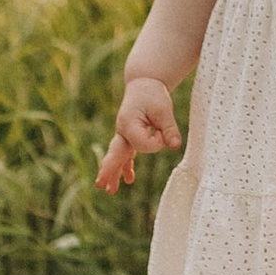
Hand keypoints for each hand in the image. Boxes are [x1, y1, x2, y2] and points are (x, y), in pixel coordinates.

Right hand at [95, 78, 180, 193]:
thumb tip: (174, 146)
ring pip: (117, 157)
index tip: (161, 131)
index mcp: (128, 123)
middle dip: (109, 170)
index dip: (156, 142)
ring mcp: (124, 134)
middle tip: (101, 185)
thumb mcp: (163, 109)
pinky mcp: (129, 136)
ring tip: (110, 190)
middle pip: (115, 154)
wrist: (143, 84)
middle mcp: (122, 131)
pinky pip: (126, 154)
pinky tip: (129, 179)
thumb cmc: (152, 94)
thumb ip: (169, 128)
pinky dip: (126, 166)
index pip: (142, 144)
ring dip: (113, 173)